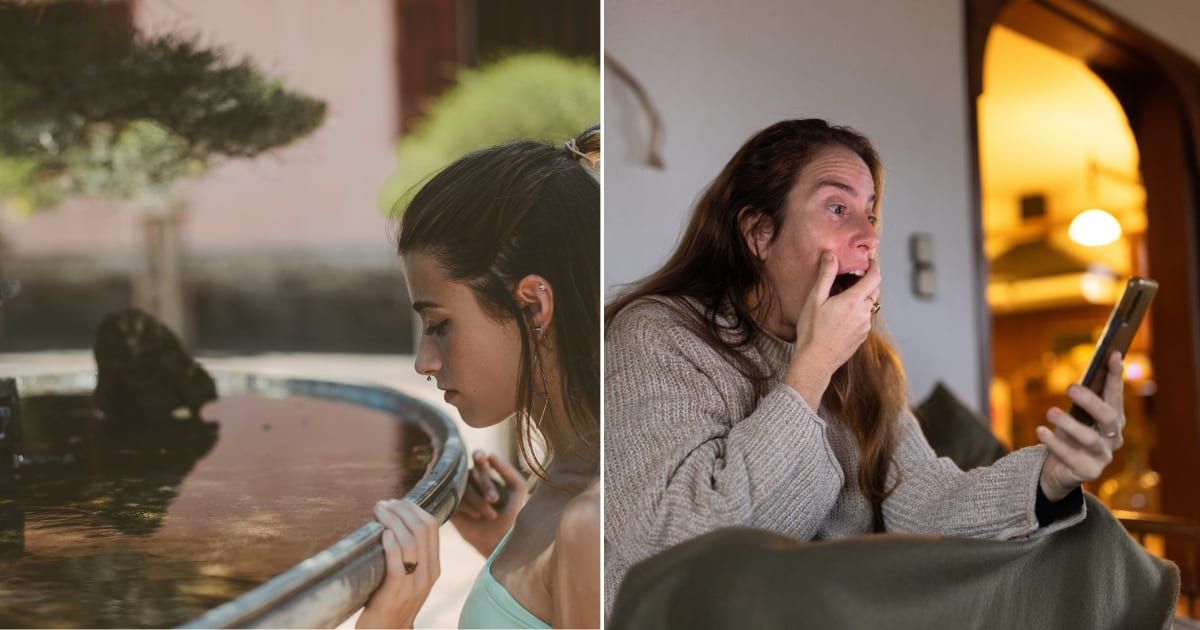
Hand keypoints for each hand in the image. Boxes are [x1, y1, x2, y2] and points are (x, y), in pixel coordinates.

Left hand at [357, 500, 440, 628]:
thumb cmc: (391, 601)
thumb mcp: (409, 577)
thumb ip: (409, 555)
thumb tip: (395, 522)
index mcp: (433, 566)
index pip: (432, 527)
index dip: (414, 509)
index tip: (396, 502)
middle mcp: (428, 573)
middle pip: (423, 529)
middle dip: (403, 510)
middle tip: (384, 504)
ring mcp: (414, 584)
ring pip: (411, 542)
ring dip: (393, 521)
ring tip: (379, 512)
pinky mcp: (396, 593)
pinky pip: (399, 564)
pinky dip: (392, 544)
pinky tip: (383, 533)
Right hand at [451, 451, 527, 556]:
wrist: (499, 540)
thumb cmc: (510, 514)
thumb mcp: (517, 490)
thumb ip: (509, 471)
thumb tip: (490, 454)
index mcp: (485, 473)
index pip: (478, 456)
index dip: (478, 456)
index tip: (482, 459)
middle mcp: (469, 480)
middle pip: (472, 472)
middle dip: (485, 485)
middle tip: (494, 500)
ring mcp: (458, 492)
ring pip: (463, 487)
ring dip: (478, 500)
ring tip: (491, 515)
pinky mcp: (450, 505)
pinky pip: (454, 499)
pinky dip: (466, 506)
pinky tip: (476, 516)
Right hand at [784, 251, 880, 405]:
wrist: (816, 361)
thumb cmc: (812, 330)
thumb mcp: (815, 300)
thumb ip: (825, 276)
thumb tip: (831, 255)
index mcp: (854, 301)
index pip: (874, 277)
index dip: (874, 265)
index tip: (869, 259)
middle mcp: (864, 313)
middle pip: (874, 290)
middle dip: (867, 280)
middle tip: (852, 275)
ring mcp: (865, 326)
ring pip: (869, 305)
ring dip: (861, 297)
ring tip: (843, 296)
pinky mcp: (862, 336)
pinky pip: (864, 318)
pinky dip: (858, 311)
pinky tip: (841, 314)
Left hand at [1037, 351, 1125, 500]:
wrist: (1060, 471)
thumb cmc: (1068, 436)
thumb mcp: (1074, 417)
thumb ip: (1080, 402)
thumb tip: (1077, 382)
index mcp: (1113, 420)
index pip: (1116, 395)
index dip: (1115, 376)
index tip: (1113, 354)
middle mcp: (1113, 437)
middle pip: (1108, 417)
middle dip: (1091, 401)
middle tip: (1070, 387)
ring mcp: (1103, 456)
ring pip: (1089, 439)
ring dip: (1069, 424)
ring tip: (1050, 412)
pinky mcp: (1088, 472)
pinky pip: (1071, 456)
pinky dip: (1055, 443)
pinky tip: (1041, 431)